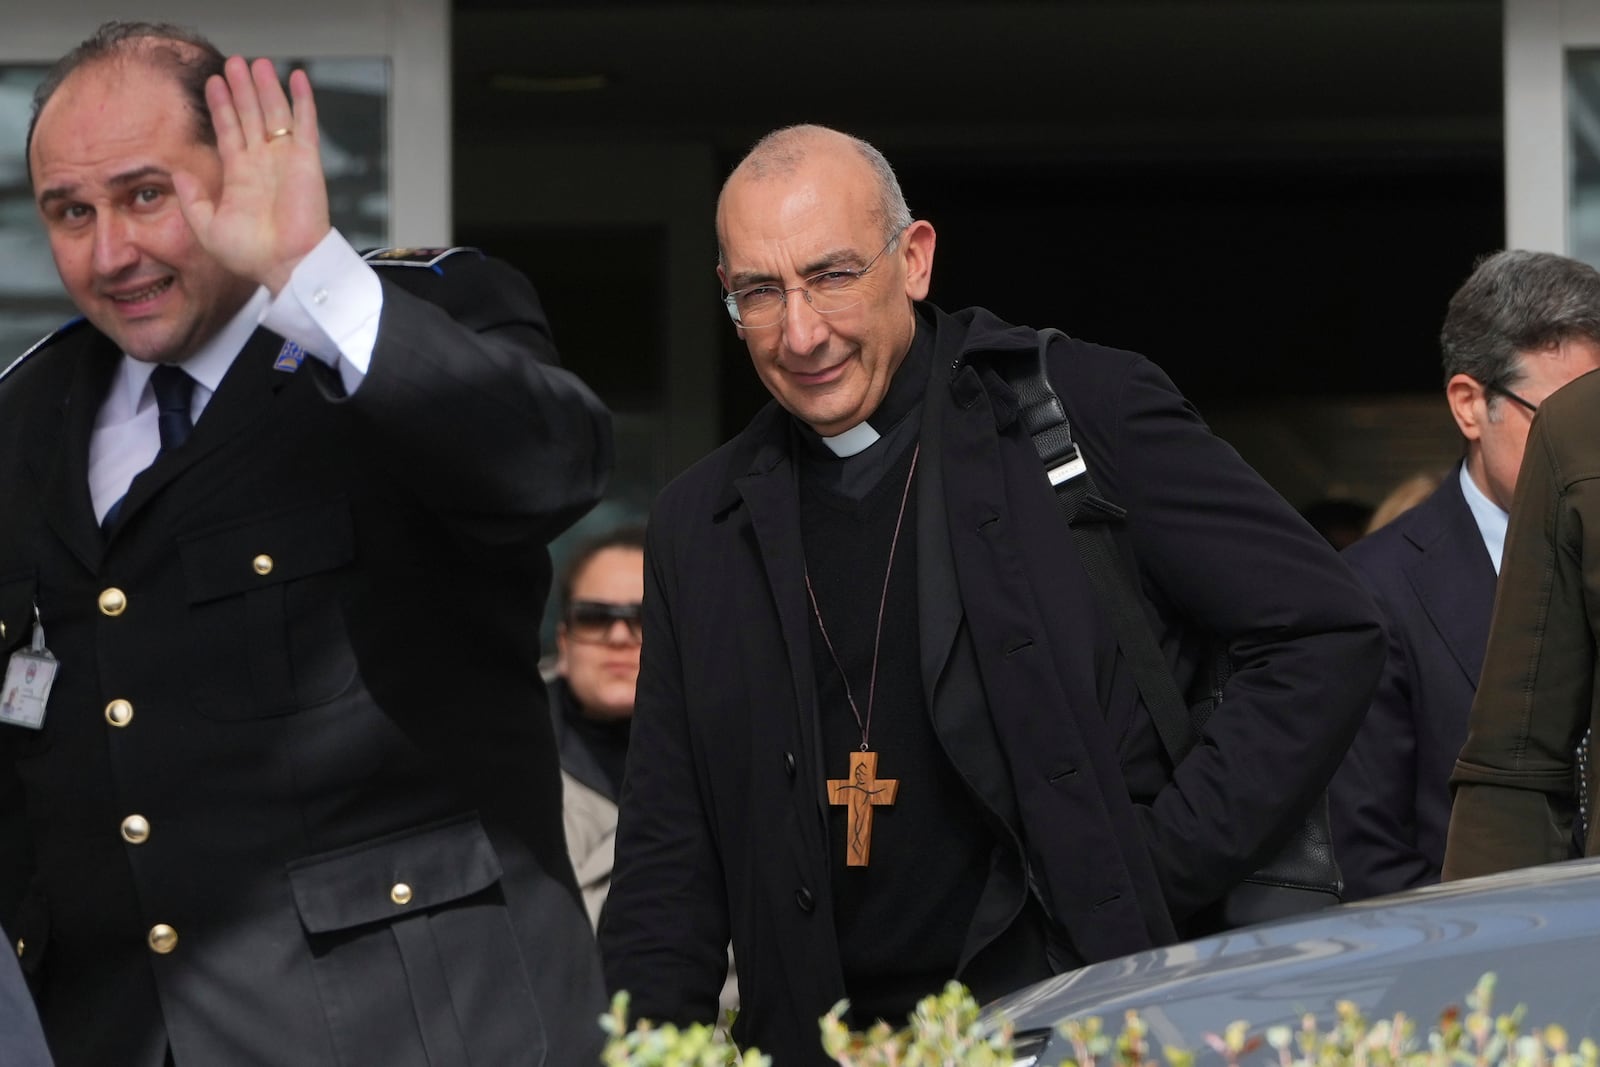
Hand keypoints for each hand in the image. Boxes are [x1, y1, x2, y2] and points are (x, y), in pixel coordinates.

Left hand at [174, 56, 330, 295]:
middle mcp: (263, 164)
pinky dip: (302, 99)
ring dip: (266, 87)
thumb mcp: (206, 227)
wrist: (286, 265)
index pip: (230, 131)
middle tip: (234, 63)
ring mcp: (285, 160)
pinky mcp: (306, 161)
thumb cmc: (251, 255)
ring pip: (274, 113)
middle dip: (242, 89)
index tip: (212, 83)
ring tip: (256, 63)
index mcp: (240, 177)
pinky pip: (305, 124)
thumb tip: (178, 172)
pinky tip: (296, 77)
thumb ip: (191, 199)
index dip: (221, 106)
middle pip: (251, 115)